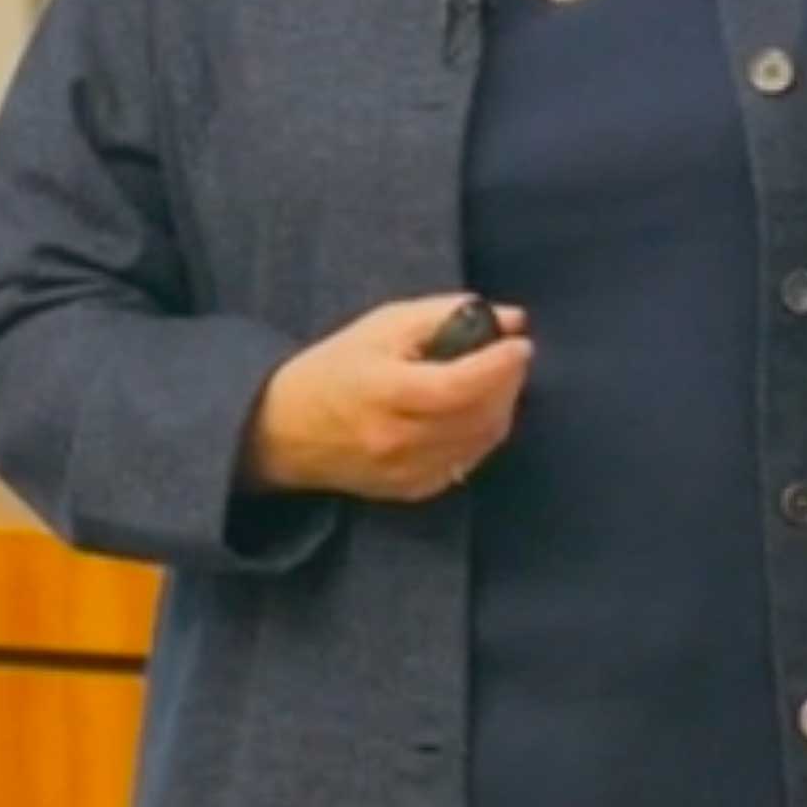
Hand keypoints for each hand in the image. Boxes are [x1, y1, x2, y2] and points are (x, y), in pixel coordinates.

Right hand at [247, 293, 530, 501]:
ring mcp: (407, 472)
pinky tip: (474, 412)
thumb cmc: (335, 367)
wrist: (285, 431)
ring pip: (481, 441)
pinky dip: (482, 434)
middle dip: (507, 382)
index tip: (521, 344)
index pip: (459, 385)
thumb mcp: (383, 325)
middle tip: (509, 356)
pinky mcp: (413, 490)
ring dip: (501, 408)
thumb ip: (446, 316)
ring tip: (495, 381)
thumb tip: (512, 319)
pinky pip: (467, 461)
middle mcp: (399, 440)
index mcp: (385, 393)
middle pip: (478, 415)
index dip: (499, 365)